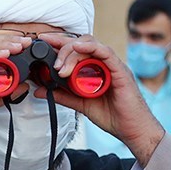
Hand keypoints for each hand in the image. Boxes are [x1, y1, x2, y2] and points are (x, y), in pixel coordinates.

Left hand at [38, 33, 164, 166]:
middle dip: (61, 48)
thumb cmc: (111, 115)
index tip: (41, 41)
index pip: (75, 48)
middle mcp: (103, 63)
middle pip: (81, 43)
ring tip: (60, 68)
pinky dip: (92, 48)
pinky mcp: (120, 71)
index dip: (58, 42)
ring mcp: (112, 65)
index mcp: (94, 68)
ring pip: (90, 46)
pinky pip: (106, 53)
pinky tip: (78, 48)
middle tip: (50, 63)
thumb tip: (39, 91)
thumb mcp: (80, 104)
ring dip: (71, 53)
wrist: (131, 129)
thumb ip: (62, 95)